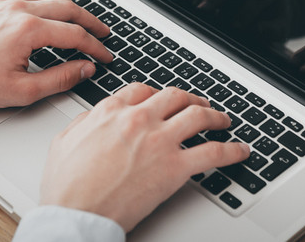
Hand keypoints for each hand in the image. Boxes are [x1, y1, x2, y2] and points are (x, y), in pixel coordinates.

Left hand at [0, 0, 112, 108]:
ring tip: (83, 18)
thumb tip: (84, 69)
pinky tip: (53, 3)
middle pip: (69, 8)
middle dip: (91, 23)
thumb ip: (59, 79)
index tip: (105, 57)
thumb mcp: (20, 92)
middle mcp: (20, 9)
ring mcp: (8, 1)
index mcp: (27, 30)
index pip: (75, 34)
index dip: (95, 47)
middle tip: (103, 35)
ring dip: (72, 4)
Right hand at [40, 83, 249, 231]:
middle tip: (198, 104)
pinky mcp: (176, 167)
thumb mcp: (64, 140)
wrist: (76, 214)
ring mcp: (160, 140)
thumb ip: (84, 121)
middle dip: (190, 98)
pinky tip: (240, 151)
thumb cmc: (67, 186)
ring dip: (215, 115)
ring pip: (198, 115)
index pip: (143, 90)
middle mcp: (139, 119)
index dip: (158, 94)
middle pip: (175, 96)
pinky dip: (232, 150)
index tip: (164, 100)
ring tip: (223, 120)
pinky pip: (214, 152)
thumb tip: (95, 115)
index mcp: (111, 111)